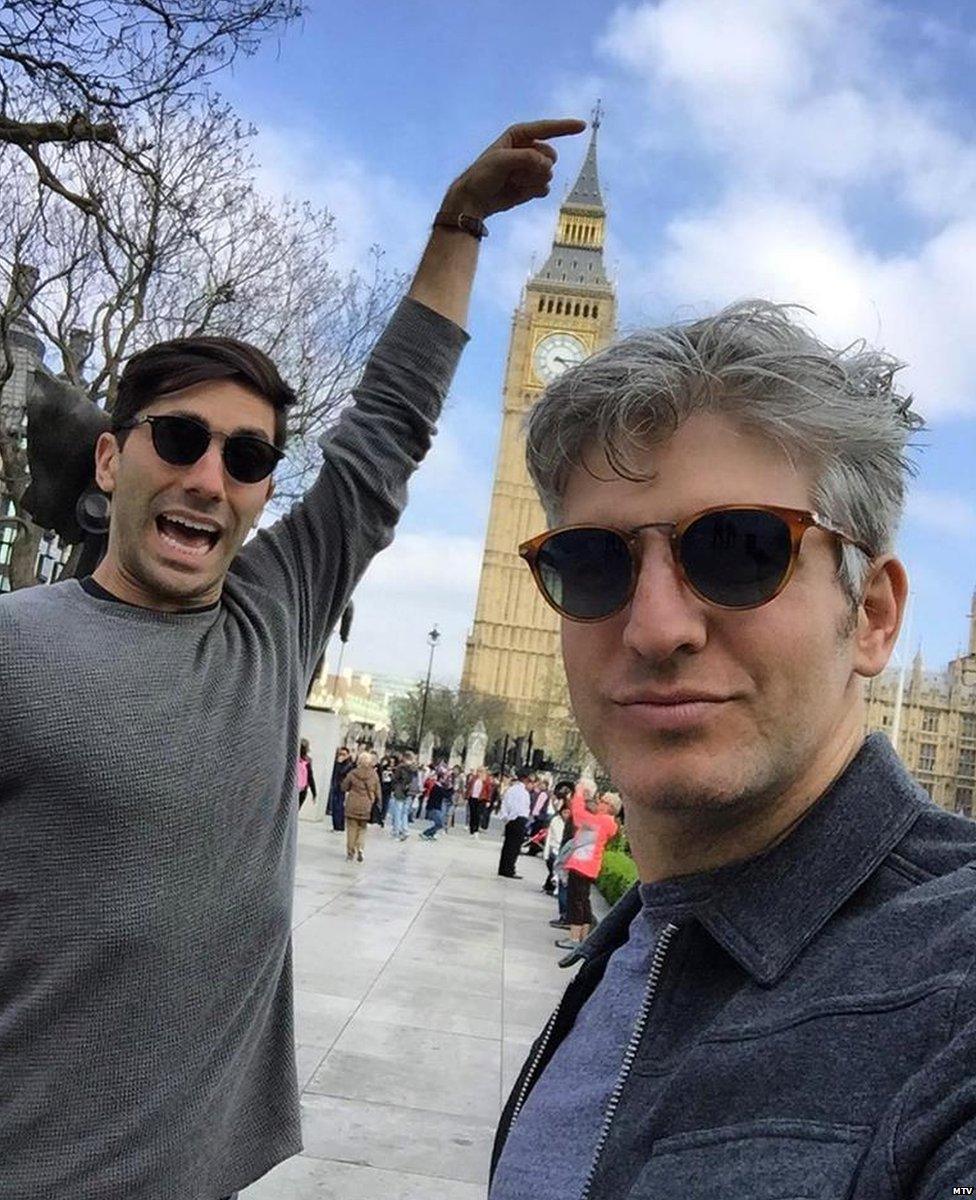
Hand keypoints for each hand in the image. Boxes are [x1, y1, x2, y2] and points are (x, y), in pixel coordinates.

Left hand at [441, 118, 586, 219]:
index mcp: (519, 135)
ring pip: (548, 174)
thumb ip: (525, 158)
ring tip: (512, 182)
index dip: (564, 127)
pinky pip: (545, 188)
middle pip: (550, 156)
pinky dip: (532, 192)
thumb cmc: (482, 175)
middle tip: (515, 173)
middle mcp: (528, 149)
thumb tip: (547, 165)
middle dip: (537, 167)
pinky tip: (517, 191)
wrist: (474, 199)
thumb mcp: (501, 161)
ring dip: (531, 181)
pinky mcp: (532, 185)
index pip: (546, 128)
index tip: (582, 126)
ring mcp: (531, 168)